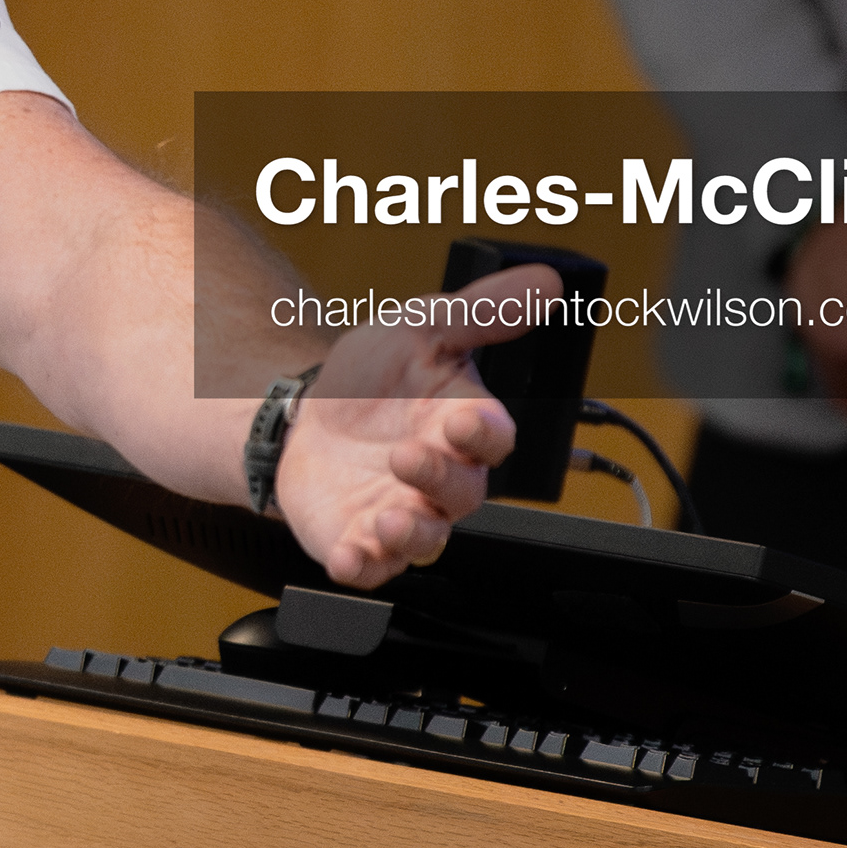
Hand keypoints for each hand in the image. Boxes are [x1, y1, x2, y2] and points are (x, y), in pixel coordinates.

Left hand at [272, 267, 542, 586]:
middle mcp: (442, 479)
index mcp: (463, 427)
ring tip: (386, 518)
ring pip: (425, 539)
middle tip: (405, 456)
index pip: (494, 438)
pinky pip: (370, 566)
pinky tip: (348, 555)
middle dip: (437, 478)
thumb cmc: (372, 379)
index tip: (463, 420)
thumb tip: (544, 281)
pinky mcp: (360, 540)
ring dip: (410, 534)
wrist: (302, 415)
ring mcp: (402, 513)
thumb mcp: (420, 329)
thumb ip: (482, 312)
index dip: (484, 434)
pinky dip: (361, 565)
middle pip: (461, 494)